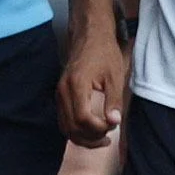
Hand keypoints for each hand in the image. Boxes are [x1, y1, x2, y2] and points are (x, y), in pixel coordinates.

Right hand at [57, 23, 126, 146]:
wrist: (89, 36)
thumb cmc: (104, 52)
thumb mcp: (115, 76)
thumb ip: (114, 100)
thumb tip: (114, 122)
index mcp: (77, 84)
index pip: (83, 118)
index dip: (98, 128)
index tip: (112, 125)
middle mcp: (63, 91)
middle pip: (72, 127)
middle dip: (91, 137)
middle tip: (108, 136)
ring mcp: (59, 94)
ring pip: (66, 128)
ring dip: (83, 138)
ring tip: (102, 138)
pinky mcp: (60, 96)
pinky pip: (64, 121)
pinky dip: (77, 131)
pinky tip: (92, 131)